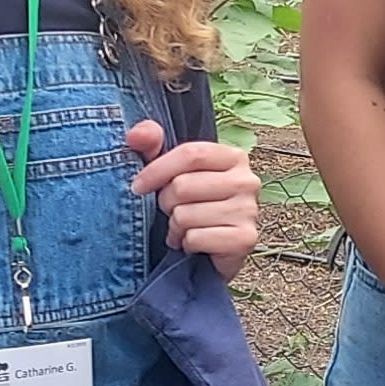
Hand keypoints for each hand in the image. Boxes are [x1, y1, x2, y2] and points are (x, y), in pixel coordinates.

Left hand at [128, 120, 260, 278]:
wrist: (214, 250)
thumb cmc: (192, 205)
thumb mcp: (172, 171)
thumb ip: (152, 145)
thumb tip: (135, 135)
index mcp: (233, 157)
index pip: (191, 154)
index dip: (158, 170)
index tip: (138, 186)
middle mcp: (247, 181)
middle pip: (183, 186)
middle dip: (166, 203)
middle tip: (172, 211)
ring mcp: (249, 211)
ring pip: (185, 215)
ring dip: (175, 227)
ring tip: (184, 228)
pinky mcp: (245, 239)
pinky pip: (195, 238)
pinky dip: (186, 244)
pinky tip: (193, 243)